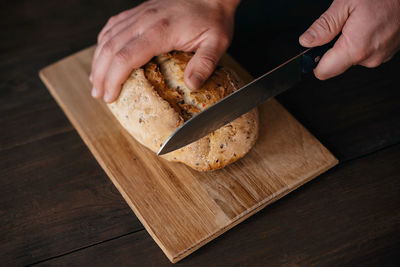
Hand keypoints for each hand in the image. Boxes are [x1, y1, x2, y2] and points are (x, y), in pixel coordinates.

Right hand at [90, 0, 239, 102]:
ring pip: (108, 36)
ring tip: (95, 80)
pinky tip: (102, 54)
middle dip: (101, 74)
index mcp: (161, 31)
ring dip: (98, 60)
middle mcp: (145, 20)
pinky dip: (103, 41)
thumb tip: (191, 85)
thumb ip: (205, 64)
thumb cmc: (213, 18)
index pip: (126, 56)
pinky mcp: (140, 11)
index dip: (114, 78)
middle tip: (98, 94)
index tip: (110, 96)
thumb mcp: (217, 43)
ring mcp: (140, 14)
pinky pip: (113, 25)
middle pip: (111, 48)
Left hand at [299, 0, 399, 79]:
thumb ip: (324, 25)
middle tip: (340, 27)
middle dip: (331, 49)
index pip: (323, 72)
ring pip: (351, 58)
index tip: (313, 49)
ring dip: (348, 43)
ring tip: (358, 22)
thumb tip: (307, 41)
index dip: (314, 61)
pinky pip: (366, 52)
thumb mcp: (346, 3)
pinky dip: (362, 41)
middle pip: (336, 65)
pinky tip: (368, 25)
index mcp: (356, 48)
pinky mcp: (388, 52)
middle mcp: (370, 58)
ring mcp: (381, 56)